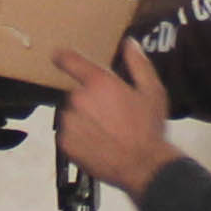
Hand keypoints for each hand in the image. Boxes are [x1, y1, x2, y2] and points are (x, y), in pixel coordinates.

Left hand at [49, 39, 172, 196]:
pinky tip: (99, 142)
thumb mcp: (152, 91)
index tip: (59, 56)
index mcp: (98, 83)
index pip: (70, 61)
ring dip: (84, 118)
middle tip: (111, 113)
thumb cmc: (148, 129)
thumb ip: (138, 64)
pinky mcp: (65, 143)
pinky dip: (79, 137)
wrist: (142, 166)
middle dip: (90, 99)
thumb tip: (129, 44)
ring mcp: (70, 122)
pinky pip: (68, 134)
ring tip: (107, 131)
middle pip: (77, 92)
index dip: (63, 57)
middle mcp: (78, 99)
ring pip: (72, 114)